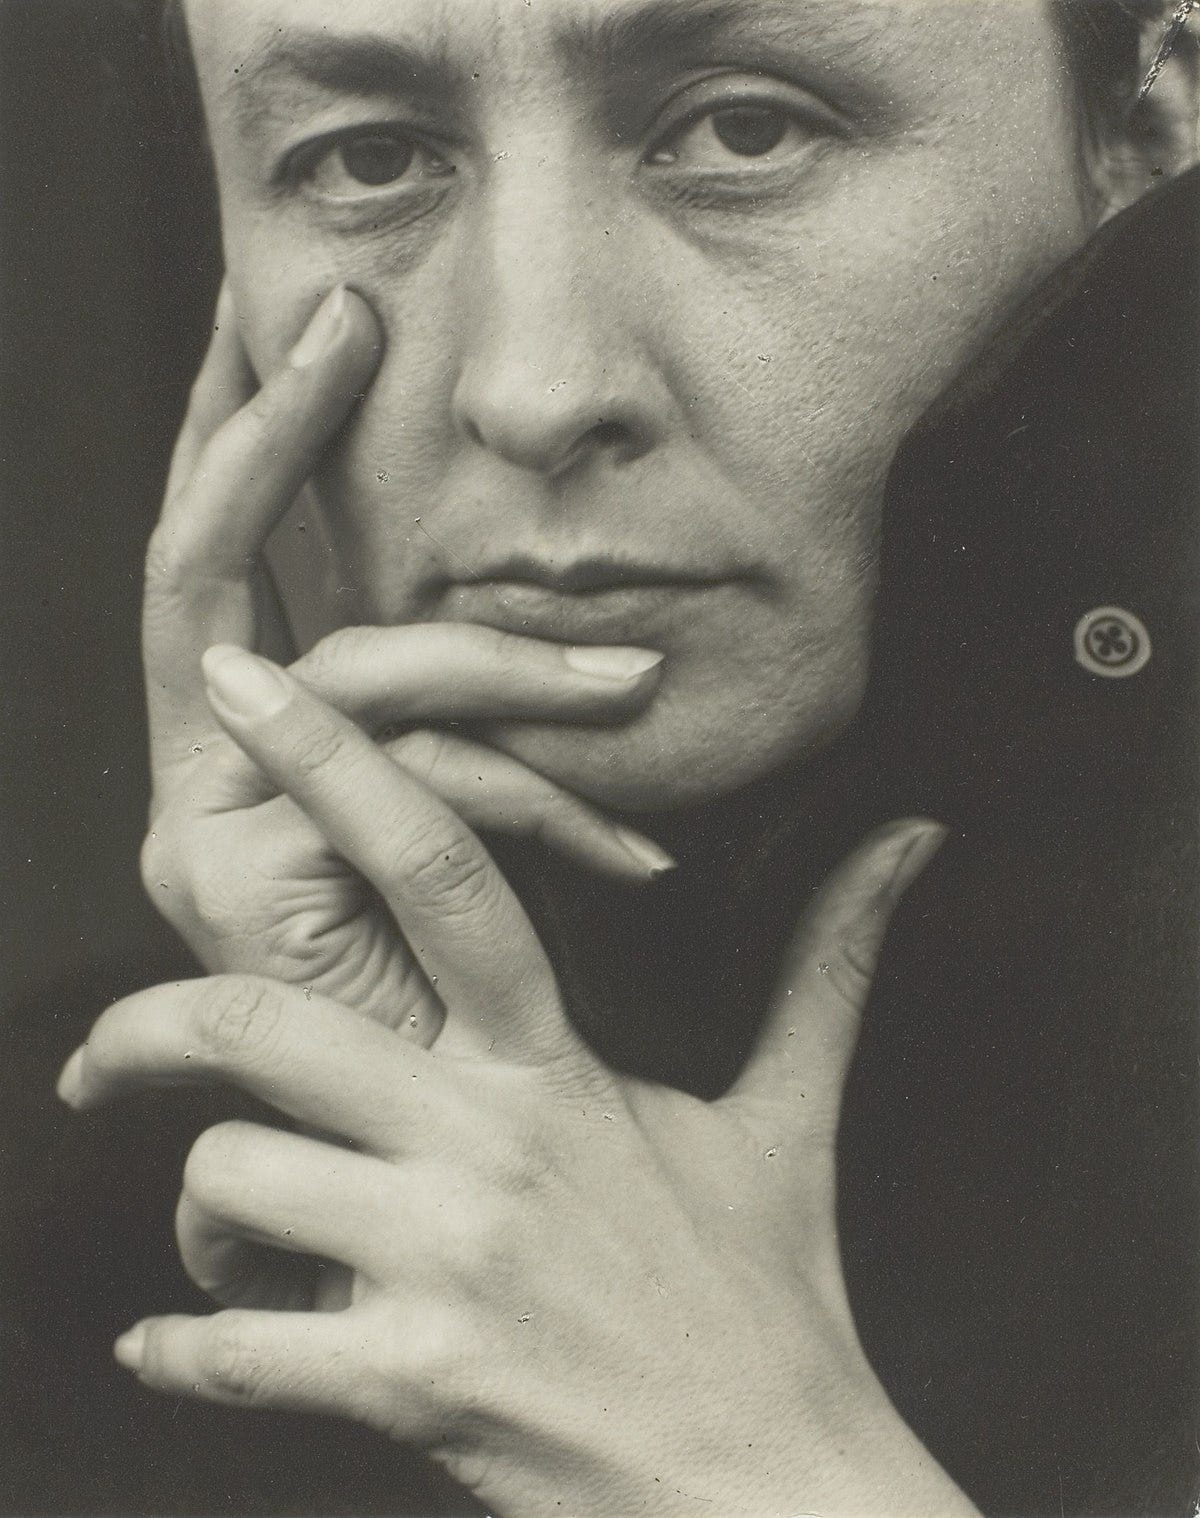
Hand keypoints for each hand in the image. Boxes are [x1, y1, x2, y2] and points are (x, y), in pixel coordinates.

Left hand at [62, 653, 974, 1517]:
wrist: (774, 1484)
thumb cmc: (769, 1292)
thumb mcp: (791, 1112)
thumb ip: (829, 959)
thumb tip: (912, 841)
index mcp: (557, 1063)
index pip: (446, 870)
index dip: (338, 765)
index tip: (249, 690)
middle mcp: (489, 1143)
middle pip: (266, 1027)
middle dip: (148, 1028)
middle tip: (104, 1056)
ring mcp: (446, 1265)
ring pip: (232, 1180)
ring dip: (200, 1208)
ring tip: (218, 1231)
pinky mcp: (414, 1384)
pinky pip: (240, 1354)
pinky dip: (182, 1353)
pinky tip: (171, 1350)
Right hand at [142, 282, 673, 1029]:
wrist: (442, 1162)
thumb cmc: (472, 993)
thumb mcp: (490, 826)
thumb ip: (494, 733)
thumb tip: (610, 654)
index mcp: (241, 741)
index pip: (220, 556)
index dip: (248, 429)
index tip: (308, 312)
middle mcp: (196, 766)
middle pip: (203, 561)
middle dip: (272, 427)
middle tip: (347, 315)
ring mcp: (198, 823)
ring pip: (354, 674)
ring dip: (512, 668)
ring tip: (639, 692)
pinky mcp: (231, 882)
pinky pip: (405, 779)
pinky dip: (530, 797)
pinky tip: (631, 852)